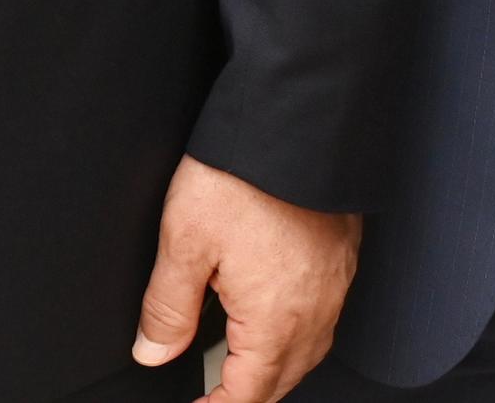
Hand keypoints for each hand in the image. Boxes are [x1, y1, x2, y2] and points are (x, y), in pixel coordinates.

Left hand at [131, 155, 357, 401]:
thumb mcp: (184, 240)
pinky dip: (295, 336)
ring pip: (306, 354)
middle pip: (280, 382)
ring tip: (238, 366)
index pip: (247, 395)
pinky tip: (273, 319)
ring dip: (272, 370)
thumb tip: (154, 351)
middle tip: (212, 396)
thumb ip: (166, 307)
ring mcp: (334, 287)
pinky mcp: (340, 260)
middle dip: (246, 396)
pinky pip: (322, 320)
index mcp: (275, 319)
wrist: (296, 119)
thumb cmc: (245, 171)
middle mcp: (313, 312)